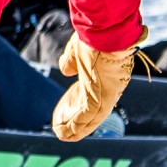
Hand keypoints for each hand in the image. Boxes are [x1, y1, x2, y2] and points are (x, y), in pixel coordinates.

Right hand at [51, 27, 145, 141]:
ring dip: (73, 128)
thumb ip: (71, 61)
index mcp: (104, 77)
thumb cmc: (94, 37)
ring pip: (88, 119)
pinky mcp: (102, 100)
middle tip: (59, 128)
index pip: (89, 96)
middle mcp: (108, 89)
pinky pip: (86, 119)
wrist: (107, 32)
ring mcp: (106, 96)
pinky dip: (74, 127)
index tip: (64, 110)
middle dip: (73, 119)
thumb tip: (66, 69)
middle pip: (89, 111)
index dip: (75, 104)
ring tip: (60, 134)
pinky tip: (63, 133)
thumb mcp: (78, 50)